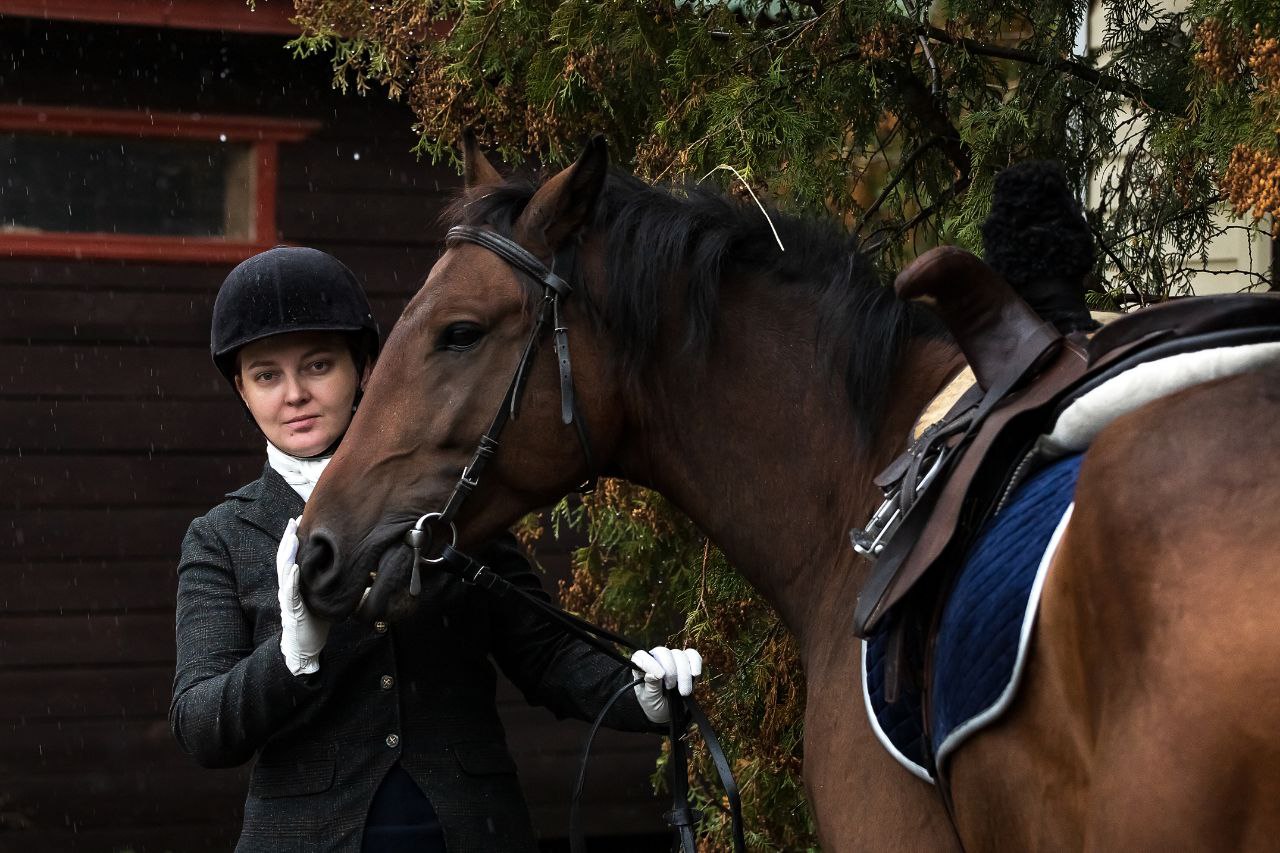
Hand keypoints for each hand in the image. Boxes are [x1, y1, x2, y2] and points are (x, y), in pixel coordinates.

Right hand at [276, 517, 329, 674]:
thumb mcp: (327, 596)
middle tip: (294, 519)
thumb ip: (337, 581)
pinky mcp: (292, 611)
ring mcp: (288, 598)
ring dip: (287, 553)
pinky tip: (295, 568)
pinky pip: (289, 593)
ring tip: (291, 536)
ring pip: (285, 571)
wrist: (304, 648)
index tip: (303, 518)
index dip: (298, 537)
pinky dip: (291, 579)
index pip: (296, 555)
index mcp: (297, 582)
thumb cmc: (317, 621)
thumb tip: (363, 568)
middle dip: (289, 537)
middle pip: (286, 557)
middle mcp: (289, 587)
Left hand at [630, 646, 703, 724]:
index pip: (640, 656)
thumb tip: (652, 673)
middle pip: (663, 652)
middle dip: (670, 670)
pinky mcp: (687, 663)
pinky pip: (692, 655)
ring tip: (683, 692)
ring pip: (679, 655)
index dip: (649, 663)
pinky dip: (695, 663)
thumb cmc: (654, 705)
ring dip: (684, 674)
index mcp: (641, 668)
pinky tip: (695, 675)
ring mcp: (672, 659)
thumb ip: (650, 686)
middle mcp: (656, 660)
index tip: (659, 676)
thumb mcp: (649, 699)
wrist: (669, 713)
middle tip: (671, 687)